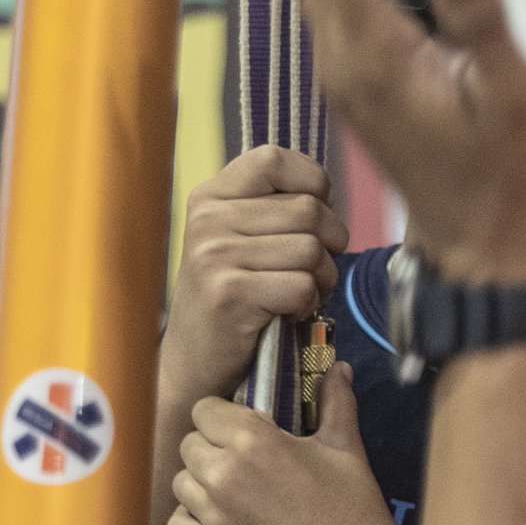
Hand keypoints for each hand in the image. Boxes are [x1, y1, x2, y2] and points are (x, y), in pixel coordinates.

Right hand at [159, 144, 346, 407]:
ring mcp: (214, 256)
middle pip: (308, 209)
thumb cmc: (232, 300)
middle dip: (330, 243)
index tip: (317, 213)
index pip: (274, 159)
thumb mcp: (239, 241)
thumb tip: (327, 192)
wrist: (195, 365)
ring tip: (302, 295)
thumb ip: (272, 209)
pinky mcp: (229, 295)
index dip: (313, 182)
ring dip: (323, 278)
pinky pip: (303, 286)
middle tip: (315, 271)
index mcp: (209, 197)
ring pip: (311, 249)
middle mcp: (207, 220)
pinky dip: (309, 304)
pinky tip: (290, 314)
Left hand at [166, 363, 416, 524]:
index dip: (220, 417)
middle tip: (239, 464)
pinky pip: (176, 524)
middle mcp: (225, 473)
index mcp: (255, 440)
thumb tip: (340, 368)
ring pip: (181, 483)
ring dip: (199, 484)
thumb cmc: (355, 510)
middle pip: (188, 444)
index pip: (204, 410)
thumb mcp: (346, 449)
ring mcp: (215, 516)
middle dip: (210, 449)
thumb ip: (336, 403)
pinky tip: (216, 521)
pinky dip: (190, 520)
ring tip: (229, 492)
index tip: (238, 430)